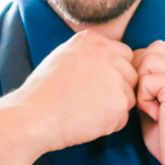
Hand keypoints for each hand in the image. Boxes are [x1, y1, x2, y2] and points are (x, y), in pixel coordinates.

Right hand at [0, 30, 136, 164]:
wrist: (33, 116)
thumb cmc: (43, 92)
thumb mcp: (64, 57)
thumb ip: (90, 54)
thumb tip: (112, 60)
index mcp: (93, 40)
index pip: (124, 55)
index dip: (113, 73)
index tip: (94, 85)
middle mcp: (107, 54)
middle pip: (131, 75)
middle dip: (117, 90)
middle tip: (89, 101)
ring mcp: (115, 78)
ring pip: (129, 97)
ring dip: (113, 108)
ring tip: (85, 111)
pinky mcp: (119, 103)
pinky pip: (123, 118)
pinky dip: (109, 125)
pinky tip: (87, 121)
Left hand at [132, 41, 164, 164]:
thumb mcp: (162, 105)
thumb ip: (153, 83)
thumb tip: (129, 69)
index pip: (162, 49)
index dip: (146, 68)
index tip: (147, 94)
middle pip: (154, 49)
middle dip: (141, 73)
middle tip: (146, 101)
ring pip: (148, 60)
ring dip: (143, 86)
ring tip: (153, 108)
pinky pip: (147, 81)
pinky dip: (144, 100)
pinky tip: (157, 116)